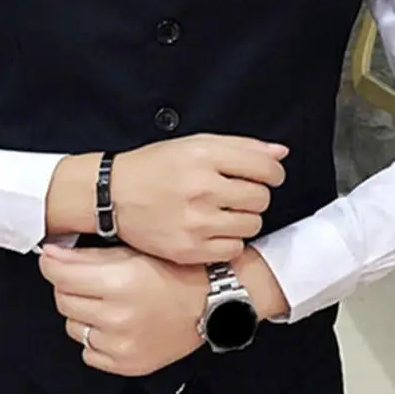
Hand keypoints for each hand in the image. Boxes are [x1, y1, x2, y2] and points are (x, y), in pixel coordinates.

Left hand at [39, 244, 207, 376]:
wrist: (212, 303)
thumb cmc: (178, 273)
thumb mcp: (134, 253)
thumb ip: (89, 256)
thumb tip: (51, 256)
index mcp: (119, 283)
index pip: (59, 275)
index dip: (52, 263)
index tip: (54, 260)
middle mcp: (117, 317)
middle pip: (63, 300)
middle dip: (70, 286)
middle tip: (91, 279)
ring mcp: (120, 345)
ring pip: (73, 326)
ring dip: (83, 313)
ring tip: (109, 303)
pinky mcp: (125, 364)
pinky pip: (89, 351)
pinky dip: (96, 338)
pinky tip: (116, 325)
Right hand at [111, 134, 287, 264]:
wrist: (114, 196)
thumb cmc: (154, 168)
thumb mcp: (194, 144)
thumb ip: (241, 146)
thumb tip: (280, 152)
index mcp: (204, 156)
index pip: (265, 167)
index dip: (273, 172)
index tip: (267, 176)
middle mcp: (202, 188)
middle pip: (262, 198)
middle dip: (255, 195)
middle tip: (236, 194)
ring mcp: (196, 221)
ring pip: (252, 224)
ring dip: (244, 219)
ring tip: (222, 212)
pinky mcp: (189, 249)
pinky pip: (234, 248)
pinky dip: (229, 241)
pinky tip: (213, 230)